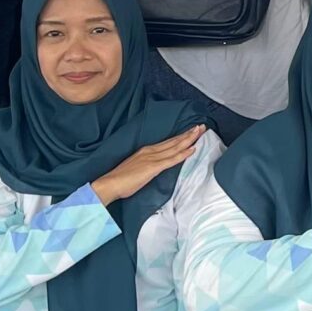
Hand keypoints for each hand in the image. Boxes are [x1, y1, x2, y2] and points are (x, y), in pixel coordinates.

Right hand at [91, 126, 205, 204]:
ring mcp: (152, 158)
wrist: (110, 183)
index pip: (168, 142)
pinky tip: (192, 149)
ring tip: (200, 132)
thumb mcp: (137, 168)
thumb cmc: (121, 179)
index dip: (180, 136)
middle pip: (173, 141)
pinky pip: (172, 159)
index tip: (191, 131)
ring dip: (189, 139)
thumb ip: (148, 165)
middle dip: (188, 133)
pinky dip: (183, 154)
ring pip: (175, 147)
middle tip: (201, 126)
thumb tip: (156, 167)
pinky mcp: (153, 167)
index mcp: (146, 151)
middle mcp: (150, 151)